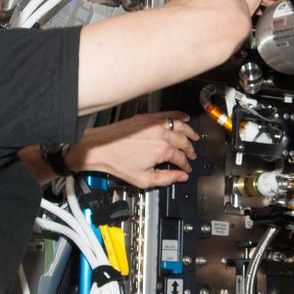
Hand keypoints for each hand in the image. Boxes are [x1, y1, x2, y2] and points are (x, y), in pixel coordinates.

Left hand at [66, 111, 198, 188]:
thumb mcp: (143, 179)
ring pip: (180, 125)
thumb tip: (180, 177)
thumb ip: (166, 179)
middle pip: (183, 141)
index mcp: (161, 150)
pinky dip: (178, 116)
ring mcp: (154, 124)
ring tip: (194, 136)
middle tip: (192, 155)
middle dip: (190, 149)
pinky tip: (184, 117)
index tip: (186, 168)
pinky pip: (168, 114)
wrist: (100, 148)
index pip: (181, 158)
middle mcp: (160, 134)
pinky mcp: (146, 117)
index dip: (186, 165)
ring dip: (189, 131)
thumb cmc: (117, 162)